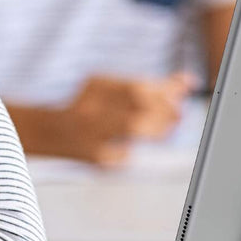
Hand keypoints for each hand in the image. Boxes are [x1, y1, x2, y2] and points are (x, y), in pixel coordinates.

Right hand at [10, 72, 196, 166]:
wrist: (53, 133)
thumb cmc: (92, 107)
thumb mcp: (116, 89)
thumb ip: (151, 86)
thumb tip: (187, 82)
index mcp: (97, 86)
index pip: (137, 87)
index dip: (163, 93)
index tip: (181, 97)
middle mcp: (91, 107)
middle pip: (135, 104)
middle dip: (162, 113)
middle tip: (178, 115)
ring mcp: (91, 133)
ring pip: (131, 129)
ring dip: (156, 129)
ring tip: (166, 130)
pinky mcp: (94, 158)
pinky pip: (125, 154)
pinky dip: (135, 149)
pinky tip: (138, 147)